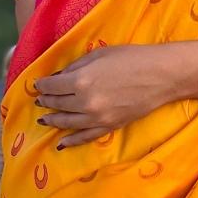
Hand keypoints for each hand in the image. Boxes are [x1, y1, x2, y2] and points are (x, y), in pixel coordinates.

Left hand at [33, 43, 170, 148]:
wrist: (159, 75)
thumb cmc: (130, 58)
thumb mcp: (99, 55)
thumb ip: (76, 67)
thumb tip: (59, 78)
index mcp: (80, 81)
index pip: (52, 86)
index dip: (42, 86)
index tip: (38, 85)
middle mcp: (84, 103)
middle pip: (58, 104)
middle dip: (46, 102)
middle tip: (40, 100)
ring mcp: (96, 118)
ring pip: (67, 123)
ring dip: (53, 120)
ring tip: (44, 118)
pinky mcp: (108, 128)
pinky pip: (84, 137)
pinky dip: (71, 141)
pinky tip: (61, 142)